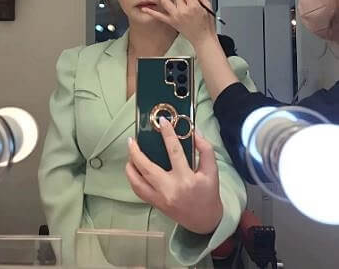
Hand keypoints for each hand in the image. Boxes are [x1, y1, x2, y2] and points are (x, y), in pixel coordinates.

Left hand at [126, 118, 222, 234]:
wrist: (205, 221)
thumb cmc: (209, 193)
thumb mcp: (212, 170)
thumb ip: (205, 149)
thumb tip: (193, 131)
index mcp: (186, 179)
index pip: (174, 152)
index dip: (168, 134)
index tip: (162, 121)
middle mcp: (170, 189)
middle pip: (147, 168)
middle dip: (136, 152)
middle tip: (132, 140)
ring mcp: (161, 198)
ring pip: (137, 182)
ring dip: (130, 166)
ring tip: (130, 153)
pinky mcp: (156, 204)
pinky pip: (138, 191)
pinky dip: (133, 178)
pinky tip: (132, 168)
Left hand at [140, 0, 216, 48]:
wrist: (203, 39)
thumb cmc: (206, 26)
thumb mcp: (208, 7)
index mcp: (193, 6)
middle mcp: (182, 11)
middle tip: (186, 0)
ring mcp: (175, 17)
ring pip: (166, 1)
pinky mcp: (171, 22)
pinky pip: (158, 16)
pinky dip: (150, 12)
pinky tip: (144, 8)